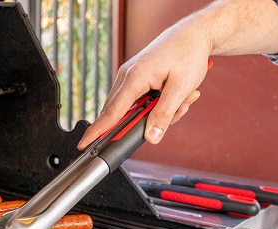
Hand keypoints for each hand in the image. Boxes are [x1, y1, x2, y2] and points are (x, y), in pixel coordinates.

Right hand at [78, 21, 211, 149]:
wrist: (193, 34)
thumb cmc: (187, 54)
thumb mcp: (181, 88)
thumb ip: (164, 114)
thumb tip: (151, 138)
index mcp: (134, 78)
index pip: (111, 112)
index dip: (97, 131)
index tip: (84, 144)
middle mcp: (127, 76)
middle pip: (122, 113)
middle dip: (147, 121)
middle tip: (177, 110)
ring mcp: (130, 77)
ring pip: (134, 109)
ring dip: (159, 112)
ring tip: (183, 99)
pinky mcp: (137, 78)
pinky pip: (140, 101)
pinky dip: (159, 104)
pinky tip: (178, 96)